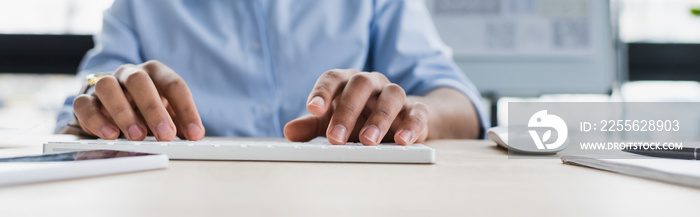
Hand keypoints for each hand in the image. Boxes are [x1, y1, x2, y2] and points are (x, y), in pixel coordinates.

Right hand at [72, 60, 204, 140]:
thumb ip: (181, 123)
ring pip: (108, 87)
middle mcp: (130, 74)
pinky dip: (96, 120)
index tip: (194, 134)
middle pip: (140, 81)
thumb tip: (194, 135)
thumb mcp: (169, 114)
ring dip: (123, 113)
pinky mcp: (85, 100)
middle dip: (154, 110)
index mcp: (155, 73)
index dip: (187, 110)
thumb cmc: (147, 109)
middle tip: (166, 135)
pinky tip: (110, 136)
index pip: (174, 85)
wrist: (113, 106)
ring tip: (137, 136)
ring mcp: (105, 84)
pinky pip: (84, 104)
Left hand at [284, 69, 428, 145]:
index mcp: (348, 82)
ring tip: (368, 141)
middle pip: (360, 85)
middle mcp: (373, 83)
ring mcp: (395, 95)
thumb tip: (289, 131)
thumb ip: (311, 127)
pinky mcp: (416, 110)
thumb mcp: (333, 122)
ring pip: (391, 95)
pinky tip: (402, 140)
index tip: (312, 107)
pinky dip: (411, 125)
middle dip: (347, 111)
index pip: (334, 78)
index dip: (323, 91)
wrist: (399, 120)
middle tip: (336, 138)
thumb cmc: (359, 119)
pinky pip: (417, 113)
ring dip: (379, 118)